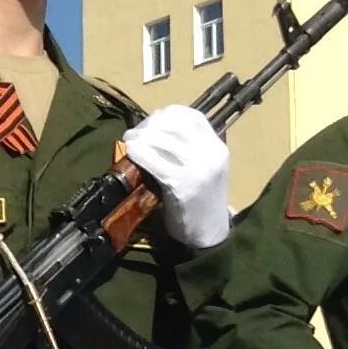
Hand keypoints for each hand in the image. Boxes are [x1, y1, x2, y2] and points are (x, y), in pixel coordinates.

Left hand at [121, 106, 231, 247]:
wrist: (209, 234)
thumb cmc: (201, 201)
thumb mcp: (204, 168)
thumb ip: (188, 149)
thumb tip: (154, 130)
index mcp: (217, 147)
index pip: (191, 116)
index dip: (167, 114)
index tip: (151, 121)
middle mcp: (210, 154)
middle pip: (173, 125)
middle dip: (148, 125)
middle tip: (134, 133)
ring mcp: (197, 169)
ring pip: (161, 140)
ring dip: (140, 137)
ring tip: (129, 141)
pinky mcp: (181, 185)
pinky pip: (154, 161)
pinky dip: (139, 153)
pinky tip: (131, 153)